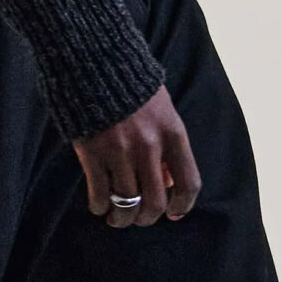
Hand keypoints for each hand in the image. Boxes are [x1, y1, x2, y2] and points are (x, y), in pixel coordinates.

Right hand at [75, 84, 201, 227]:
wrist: (95, 62)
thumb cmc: (133, 88)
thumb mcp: (163, 112)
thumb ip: (168, 147)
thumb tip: (168, 184)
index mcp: (173, 134)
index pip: (189, 183)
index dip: (183, 206)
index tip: (173, 214)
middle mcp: (149, 147)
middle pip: (154, 202)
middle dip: (147, 218)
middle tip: (138, 218)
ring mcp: (120, 151)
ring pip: (126, 204)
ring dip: (121, 219)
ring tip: (116, 219)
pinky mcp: (92, 153)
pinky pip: (99, 194)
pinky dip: (99, 206)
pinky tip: (99, 205)